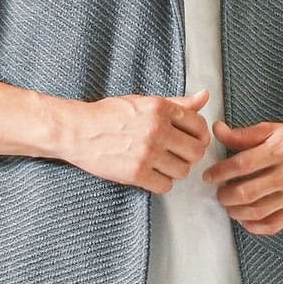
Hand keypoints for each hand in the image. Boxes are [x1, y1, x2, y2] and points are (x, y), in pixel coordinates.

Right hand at [66, 87, 212, 191]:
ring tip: (162, 165)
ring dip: (175, 170)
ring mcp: (146, 153)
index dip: (199, 136)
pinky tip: (151, 175)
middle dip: (190, 156)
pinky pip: (165, 186)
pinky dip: (161, 183)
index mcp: (160, 108)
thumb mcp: (143, 102)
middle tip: (178, 156)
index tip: (191, 140)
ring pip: (182, 171)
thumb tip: (205, 97)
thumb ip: (177, 103)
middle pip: (196, 151)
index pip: (199, 126)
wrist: (77, 130)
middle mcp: (156, 129)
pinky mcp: (136, 173)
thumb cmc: (110, 115)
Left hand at [202, 116, 282, 233]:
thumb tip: (217, 130)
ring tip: (228, 205)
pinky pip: (272, 225)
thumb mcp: (275, 130)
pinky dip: (254, 226)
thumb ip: (244, 135)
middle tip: (218, 193)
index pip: (241, 165)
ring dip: (235, 211)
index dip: (219, 172)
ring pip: (256, 212)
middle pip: (246, 192)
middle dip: (224, 195)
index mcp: (281, 149)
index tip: (208, 176)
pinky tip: (244, 218)